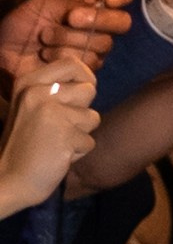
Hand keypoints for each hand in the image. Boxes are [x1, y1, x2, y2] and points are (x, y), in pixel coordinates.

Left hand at [0, 0, 128, 85]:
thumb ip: (79, 3)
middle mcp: (98, 27)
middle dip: (94, 20)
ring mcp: (94, 50)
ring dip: (68, 40)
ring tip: (44, 40)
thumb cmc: (24, 22)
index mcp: (91, 4)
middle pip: (121, 23)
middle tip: (70, 19)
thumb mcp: (50, 3)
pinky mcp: (85, 73)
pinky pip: (88, 64)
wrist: (4, 50)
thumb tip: (104, 6)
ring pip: (101, 45)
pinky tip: (47, 58)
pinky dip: (63, 58)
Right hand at [0, 55, 99, 213]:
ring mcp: (51, 113)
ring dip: (80, 134)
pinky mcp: (64, 135)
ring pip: (93, 118)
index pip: (72, 63)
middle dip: (82, 111)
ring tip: (56, 142)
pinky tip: (56, 156)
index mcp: (28, 82)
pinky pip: (89, 142)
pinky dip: (77, 153)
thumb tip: (89, 81)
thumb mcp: (31, 107)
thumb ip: (55, 91)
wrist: (8, 180)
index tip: (83, 92)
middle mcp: (38, 92)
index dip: (85, 77)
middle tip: (60, 127)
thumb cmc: (24, 145)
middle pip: (89, 90)